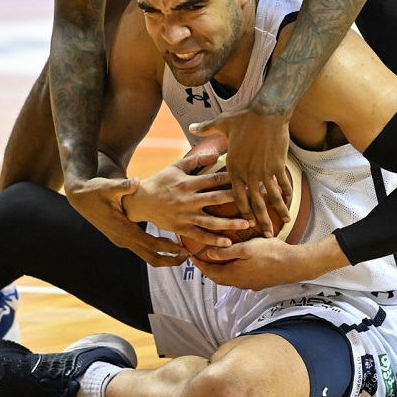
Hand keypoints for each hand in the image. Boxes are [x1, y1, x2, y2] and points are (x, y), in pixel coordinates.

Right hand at [66, 175, 187, 266]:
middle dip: (169, 260)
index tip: (184, 249)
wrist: (80, 197)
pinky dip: (154, 249)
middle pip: (150, 257)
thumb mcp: (109, 187)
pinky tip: (166, 242)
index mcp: (123, 229)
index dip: (168, 248)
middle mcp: (122, 239)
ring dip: (163, 255)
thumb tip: (136, 182)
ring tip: (181, 252)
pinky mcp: (121, 237)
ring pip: (146, 255)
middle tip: (187, 257)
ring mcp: (121, 240)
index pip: (150, 245)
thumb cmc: (95, 191)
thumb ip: (124, 186)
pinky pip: (141, 248)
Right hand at [122, 151, 250, 247]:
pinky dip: (213, 240)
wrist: (140, 201)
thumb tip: (216, 154)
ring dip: (230, 223)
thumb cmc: (160, 181)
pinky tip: (228, 243)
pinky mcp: (180, 228)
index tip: (250, 179)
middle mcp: (188, 199)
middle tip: (256, 201)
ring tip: (248, 224)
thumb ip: (196, 159)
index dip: (233, 178)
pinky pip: (199, 235)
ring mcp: (184, 215)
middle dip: (238, 200)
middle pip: (217, 199)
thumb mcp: (175, 166)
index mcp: (188, 182)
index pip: (214, 179)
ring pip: (211, 221)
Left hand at [190, 107, 292, 237]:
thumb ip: (206, 128)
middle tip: (266, 235)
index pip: (235, 196)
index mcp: (233, 167)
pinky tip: (291, 203)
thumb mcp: (221, 123)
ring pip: (271, 197)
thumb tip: (191, 126)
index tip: (245, 223)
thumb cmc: (243, 116)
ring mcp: (263, 171)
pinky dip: (288, 194)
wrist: (266, 111)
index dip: (242, 211)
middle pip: (254, 203)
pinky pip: (283, 184)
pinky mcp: (277, 165)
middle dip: (260, 220)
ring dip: (278, 211)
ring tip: (284, 223)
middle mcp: (247, 173)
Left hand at [193, 235, 348, 289]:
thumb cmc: (270, 253)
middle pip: (217, 277)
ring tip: (216, 260)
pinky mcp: (259, 283)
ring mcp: (250, 285)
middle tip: (200, 258)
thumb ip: (226, 252)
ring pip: (229, 279)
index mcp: (233, 275)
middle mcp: (239, 283)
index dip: (198, 264)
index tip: (190, 255)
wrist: (294, 265)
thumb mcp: (246, 248)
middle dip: (207, 269)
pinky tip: (236, 264)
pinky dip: (232, 272)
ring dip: (220, 270)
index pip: (209, 271)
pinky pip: (240, 279)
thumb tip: (209, 254)